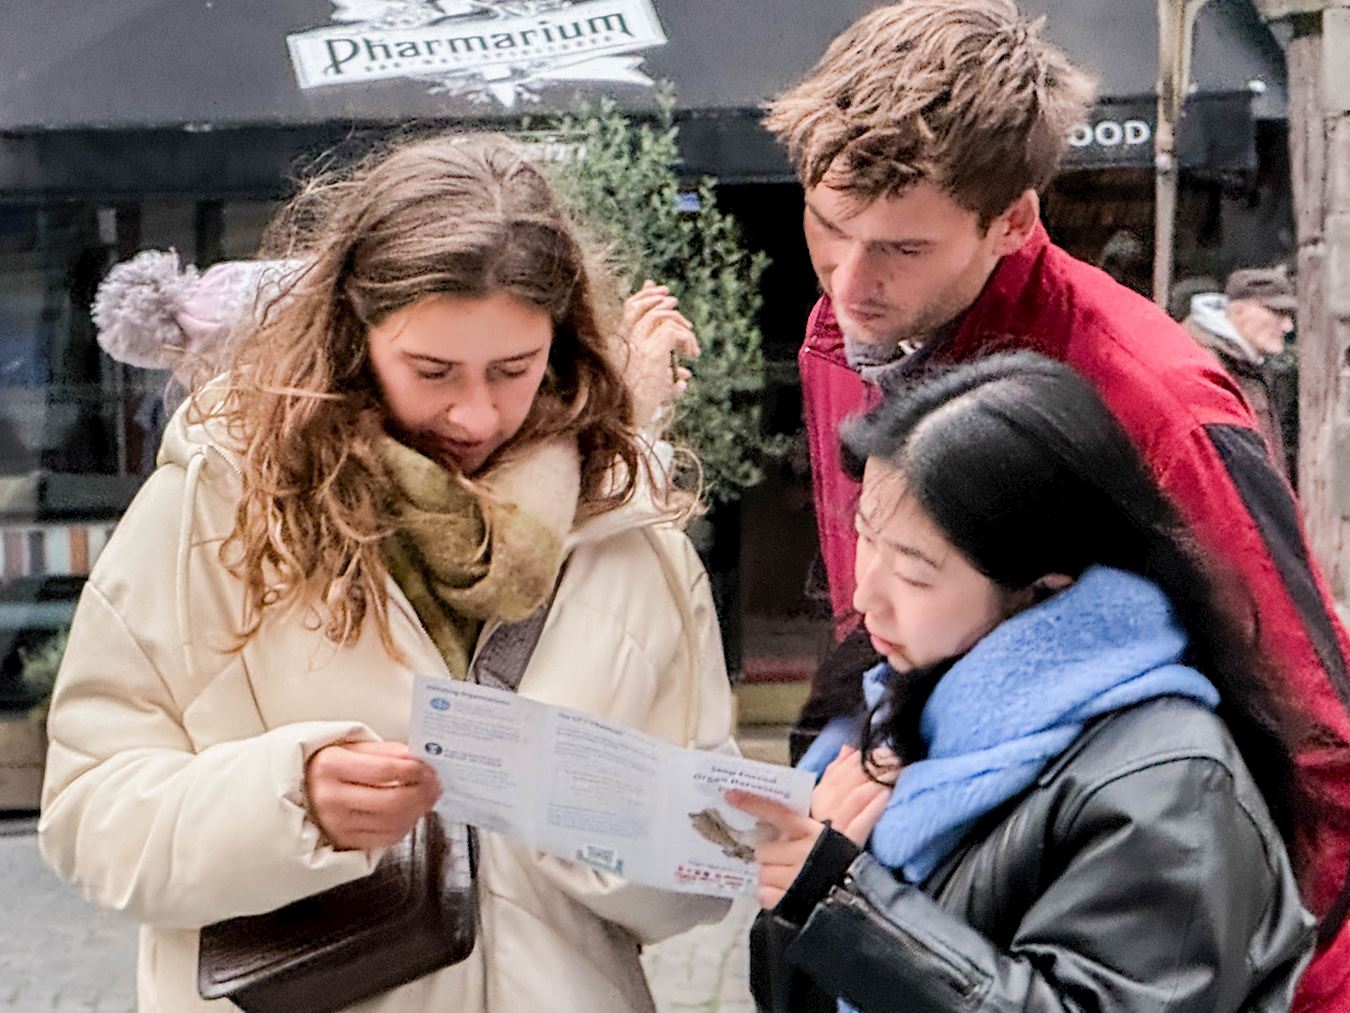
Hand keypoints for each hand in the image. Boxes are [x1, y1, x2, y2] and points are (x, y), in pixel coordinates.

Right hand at [304, 740, 440, 851]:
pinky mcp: (343, 842)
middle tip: (434, 784)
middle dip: (421, 792)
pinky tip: (411, 813)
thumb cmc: (327, 765)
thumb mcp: (350, 746)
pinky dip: (405, 826)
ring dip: (418, 810)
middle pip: (391, 801)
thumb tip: (416, 757)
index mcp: (330, 766)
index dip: (414, 770)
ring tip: (427, 797)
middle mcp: (330, 798)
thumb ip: (385, 751)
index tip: (427, 766)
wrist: (298, 790)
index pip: (385, 770)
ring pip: (391, 823)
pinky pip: (384, 839)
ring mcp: (335, 824)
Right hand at [621, 280, 699, 421]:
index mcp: (618, 348)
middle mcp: (624, 344)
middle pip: (638, 306)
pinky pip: (672, 330)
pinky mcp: (651, 352)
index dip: (641, 296)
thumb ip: (667, 382)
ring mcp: (637, 346)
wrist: (623, 422)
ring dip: (676, 318)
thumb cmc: (635, 413)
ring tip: (689, 330)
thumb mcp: (654, 393)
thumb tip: (684, 379)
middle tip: (672, 299)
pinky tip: (691, 354)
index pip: (627, 311)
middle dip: (655, 297)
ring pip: (658, 315)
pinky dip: (686, 338)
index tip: (654, 287)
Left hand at [725, 750, 891, 909]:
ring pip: (762, 872)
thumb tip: (845, 759)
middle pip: (763, 850)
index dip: (752, 802)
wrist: (856, 903)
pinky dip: (772, 896)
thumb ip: (837, 807)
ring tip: (791, 879)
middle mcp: (800, 852)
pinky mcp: (787, 900)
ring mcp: (793, 877)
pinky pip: (764, 894)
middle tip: (787, 861)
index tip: (730, 795)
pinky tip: (787, 894)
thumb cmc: (844, 866)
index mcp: (810, 832)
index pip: (776, 812)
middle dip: (772, 856)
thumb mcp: (840, 836)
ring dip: (772, 876)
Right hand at [812, 745, 895, 844]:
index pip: (840, 769)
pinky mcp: (848, 842)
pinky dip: (874, 807)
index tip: (881, 749)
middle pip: (851, 779)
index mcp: (819, 795)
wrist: (818, 866)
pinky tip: (887, 796)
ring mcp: (837, 824)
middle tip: (895, 757)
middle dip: (874, 765)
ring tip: (896, 772)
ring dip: (878, 781)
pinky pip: (861, 822)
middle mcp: (826, 806)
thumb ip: (834, 773)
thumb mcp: (823, 799)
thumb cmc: (823, 830)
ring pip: (857, 796)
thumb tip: (848, 748)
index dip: (862, 757)